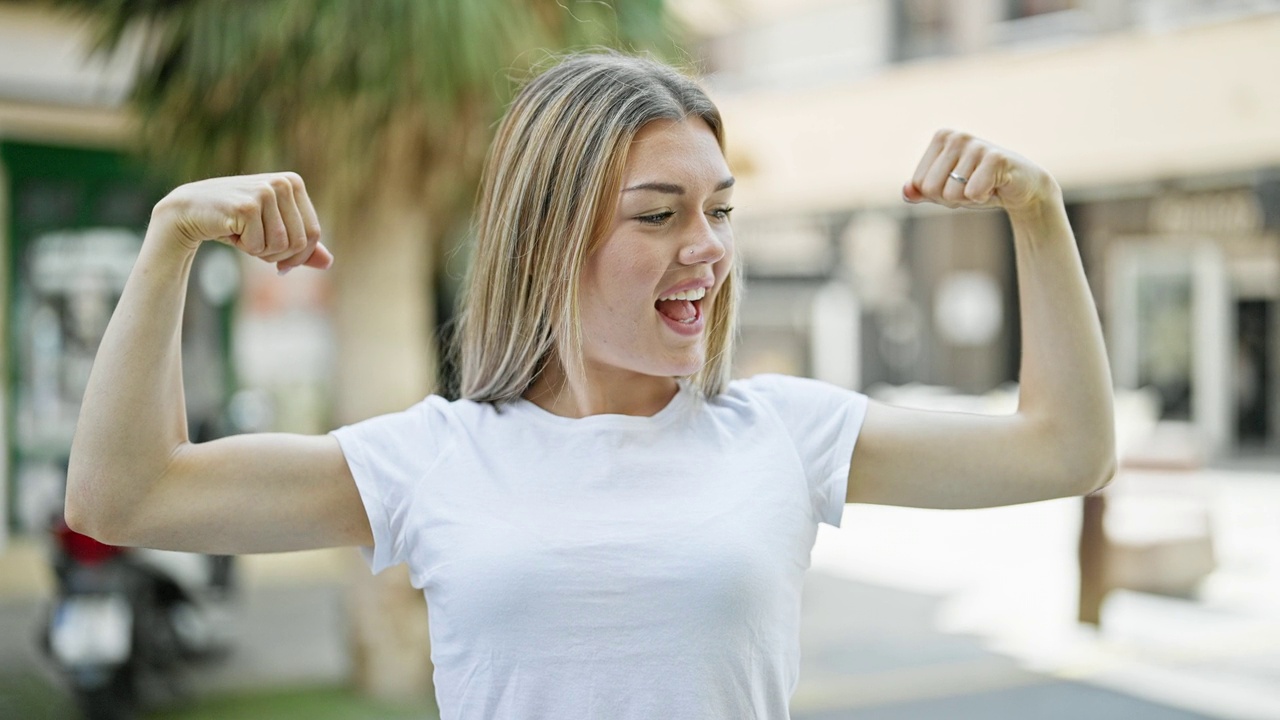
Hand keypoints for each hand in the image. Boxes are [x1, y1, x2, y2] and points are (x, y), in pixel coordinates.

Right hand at [151, 172, 332, 273]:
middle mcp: (283, 182)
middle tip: (255, 244)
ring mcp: (266, 192)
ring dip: (259, 250)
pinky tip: (231, 230)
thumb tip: (329, 263)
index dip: (298, 256)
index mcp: (294, 183)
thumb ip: (301, 247)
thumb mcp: (272, 232)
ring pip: (281, 246)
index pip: (313, 234)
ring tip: (243, 233)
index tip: (279, 262)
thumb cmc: (235, 222)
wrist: (190, 210)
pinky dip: (245, 247)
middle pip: (300, 243)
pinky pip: (259, 246)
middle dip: (278, 255)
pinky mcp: (248, 205)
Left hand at [902, 130, 1059, 215]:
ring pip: (951, 194)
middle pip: (931, 189)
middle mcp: (955, 136)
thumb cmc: (980, 185)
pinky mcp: (995, 157)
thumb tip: (906, 191)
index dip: (938, 194)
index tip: (959, 184)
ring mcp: (975, 145)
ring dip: (969, 198)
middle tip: (973, 187)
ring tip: (985, 185)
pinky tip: (996, 186)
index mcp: (941, 138)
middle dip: (951, 198)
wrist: (1021, 186)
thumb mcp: (946, 189)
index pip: (919, 183)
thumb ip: (921, 191)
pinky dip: (984, 197)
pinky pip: (972, 193)